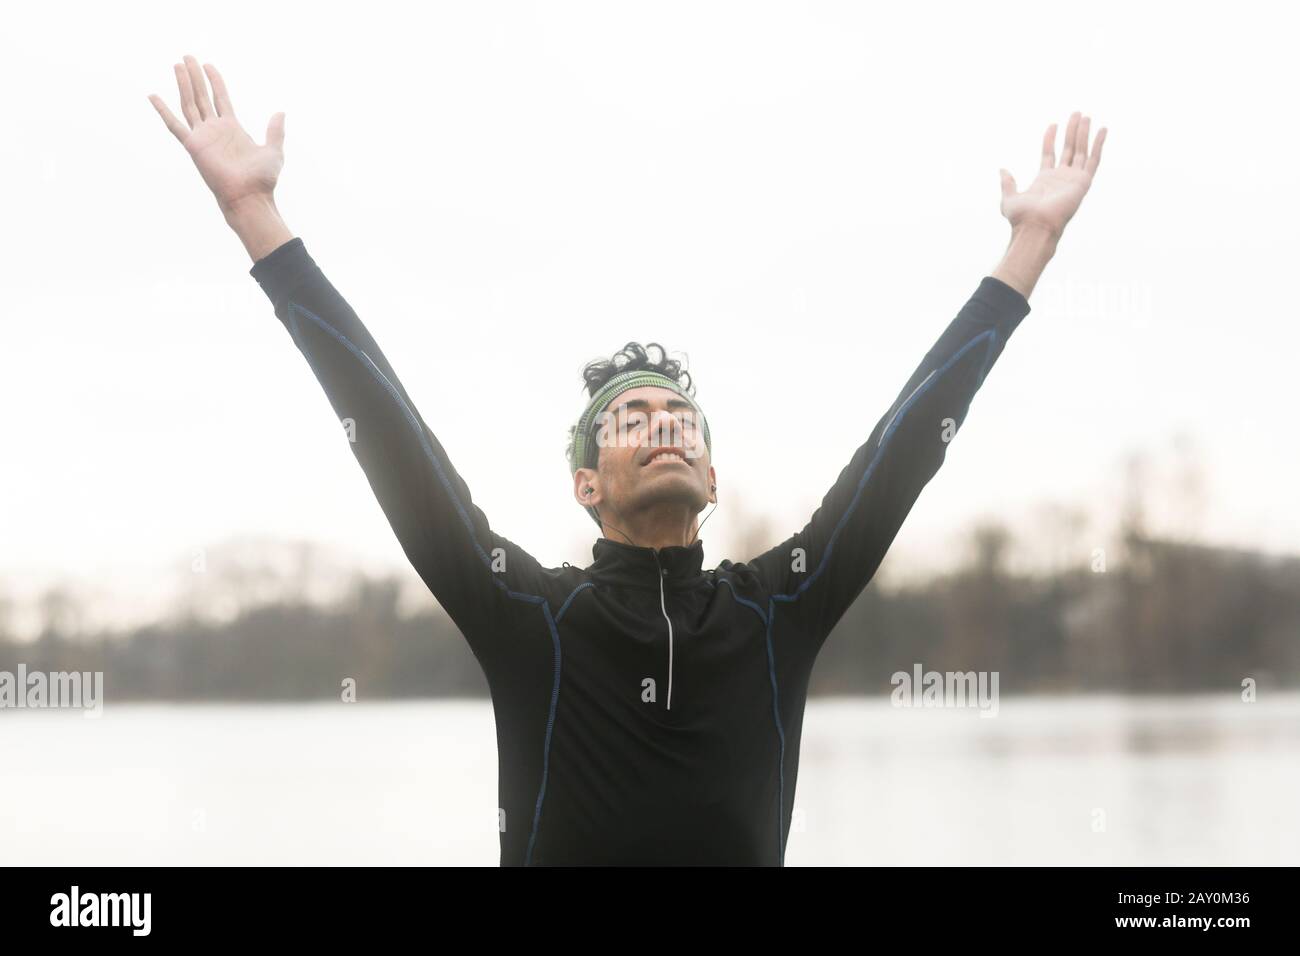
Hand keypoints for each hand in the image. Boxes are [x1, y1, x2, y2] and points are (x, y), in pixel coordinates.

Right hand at [148, 55, 284, 218]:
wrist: (250, 197)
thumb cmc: (262, 180)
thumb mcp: (274, 150)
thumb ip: (275, 131)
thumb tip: (280, 113)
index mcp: (233, 129)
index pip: (220, 98)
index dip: (214, 81)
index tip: (208, 65)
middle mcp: (215, 130)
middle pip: (202, 96)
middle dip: (195, 77)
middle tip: (187, 57)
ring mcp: (203, 137)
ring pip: (189, 104)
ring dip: (183, 84)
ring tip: (178, 65)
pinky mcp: (193, 146)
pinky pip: (174, 125)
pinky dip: (163, 111)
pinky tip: (153, 96)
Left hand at [999, 111, 1105, 240]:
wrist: (1035, 227)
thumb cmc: (1022, 218)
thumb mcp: (1009, 198)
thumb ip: (1008, 183)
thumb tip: (1002, 170)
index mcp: (1045, 180)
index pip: (1050, 153)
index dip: (1051, 139)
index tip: (1053, 124)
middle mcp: (1061, 178)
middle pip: (1068, 149)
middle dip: (1072, 131)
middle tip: (1076, 113)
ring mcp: (1073, 179)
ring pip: (1081, 151)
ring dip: (1084, 134)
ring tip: (1086, 116)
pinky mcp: (1083, 182)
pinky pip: (1094, 160)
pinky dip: (1098, 144)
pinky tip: (1102, 130)